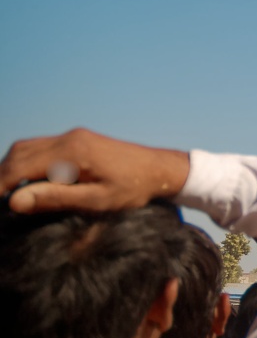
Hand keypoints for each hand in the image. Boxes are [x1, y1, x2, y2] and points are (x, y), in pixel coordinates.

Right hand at [0, 128, 189, 213]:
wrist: (160, 170)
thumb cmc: (133, 189)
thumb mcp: (96, 200)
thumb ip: (56, 198)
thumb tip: (15, 201)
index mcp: (72, 152)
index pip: (20, 166)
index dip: (1, 186)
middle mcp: (70, 138)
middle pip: (19, 153)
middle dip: (3, 176)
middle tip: (1, 200)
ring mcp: (74, 136)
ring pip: (28, 147)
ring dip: (13, 168)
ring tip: (11, 194)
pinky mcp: (79, 140)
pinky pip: (42, 147)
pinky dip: (28, 163)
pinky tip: (31, 183)